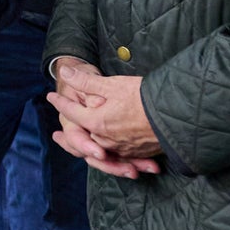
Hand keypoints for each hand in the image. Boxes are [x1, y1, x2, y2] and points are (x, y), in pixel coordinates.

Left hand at [48, 59, 162, 178]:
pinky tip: (108, 153)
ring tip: (80, 149)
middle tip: (57, 135)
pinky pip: (119, 157)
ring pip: (100, 150)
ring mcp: (122, 148)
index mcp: (97, 122)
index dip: (60, 102)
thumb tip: (65, 72)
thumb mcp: (113, 85)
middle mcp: (106, 139)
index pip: (72, 112)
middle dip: (69, 135)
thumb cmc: (145, 97)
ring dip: (88, 150)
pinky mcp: (138, 153)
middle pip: (83, 137)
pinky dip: (111, 157)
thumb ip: (86, 81)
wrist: (179, 115)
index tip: (51, 97)